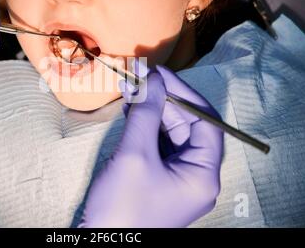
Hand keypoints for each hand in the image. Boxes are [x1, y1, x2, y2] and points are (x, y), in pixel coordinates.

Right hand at [79, 66, 223, 227]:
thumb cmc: (122, 206)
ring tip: (130, 88)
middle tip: (139, 77)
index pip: (205, 122)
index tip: (160, 73)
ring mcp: (176, 177)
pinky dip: (144, 125)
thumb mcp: (135, 156)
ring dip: (150, 110)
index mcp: (203, 175)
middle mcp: (195, 175)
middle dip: (162, 99)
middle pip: (186, 125)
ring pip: (169, 132)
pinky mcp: (158, 177)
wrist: (99, 244)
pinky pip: (156, 144)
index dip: (184, 93)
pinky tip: (130, 108)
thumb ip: (147, 114)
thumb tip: (153, 80)